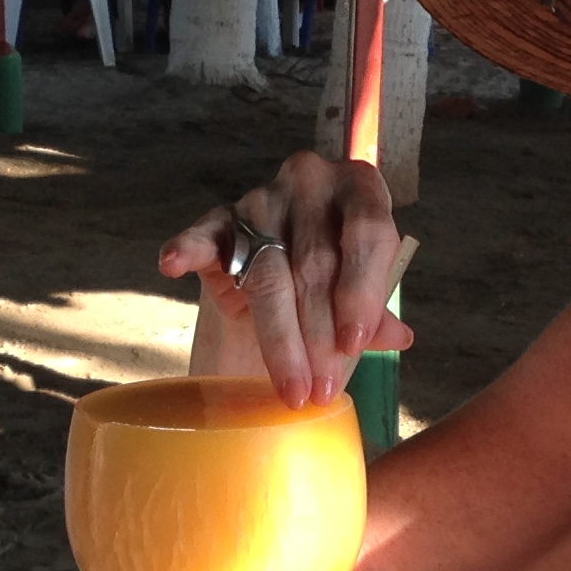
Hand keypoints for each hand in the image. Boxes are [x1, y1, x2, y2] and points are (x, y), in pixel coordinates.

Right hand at [156, 151, 414, 406]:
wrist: (290, 255)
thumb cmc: (338, 272)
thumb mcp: (362, 289)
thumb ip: (374, 310)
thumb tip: (397, 337)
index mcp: (360, 187)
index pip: (367, 235)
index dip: (361, 294)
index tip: (352, 347)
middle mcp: (311, 180)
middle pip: (316, 264)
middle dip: (319, 337)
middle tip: (319, 390)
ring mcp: (262, 199)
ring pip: (269, 273)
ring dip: (279, 338)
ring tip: (288, 387)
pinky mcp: (219, 220)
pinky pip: (201, 235)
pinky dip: (186, 248)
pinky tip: (172, 263)